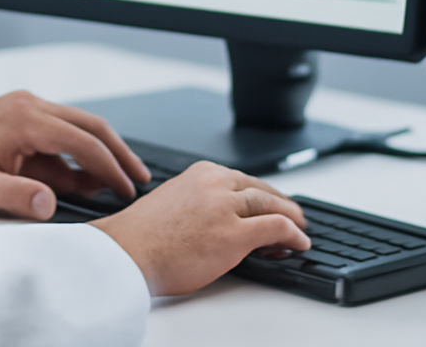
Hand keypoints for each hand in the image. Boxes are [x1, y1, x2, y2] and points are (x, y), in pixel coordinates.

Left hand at [0, 90, 150, 219]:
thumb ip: (14, 195)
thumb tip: (50, 203)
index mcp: (20, 119)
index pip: (82, 141)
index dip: (110, 167)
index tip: (127, 189)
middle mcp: (26, 106)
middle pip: (88, 125)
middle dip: (117, 153)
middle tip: (139, 179)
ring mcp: (21, 109)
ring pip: (75, 127)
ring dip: (98, 153)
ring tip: (118, 182)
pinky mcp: (15, 118)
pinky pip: (56, 134)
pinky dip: (74, 154)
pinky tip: (82, 181)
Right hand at [91, 161, 309, 296]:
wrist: (126, 253)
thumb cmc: (141, 236)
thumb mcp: (174, 202)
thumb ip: (201, 201)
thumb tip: (221, 217)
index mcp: (201, 173)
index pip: (244, 179)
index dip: (262, 195)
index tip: (269, 203)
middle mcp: (216, 183)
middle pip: (262, 190)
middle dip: (281, 204)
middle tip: (293, 216)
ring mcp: (227, 207)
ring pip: (273, 206)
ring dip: (292, 219)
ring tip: (299, 231)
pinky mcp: (235, 234)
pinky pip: (277, 229)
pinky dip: (293, 235)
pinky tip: (299, 242)